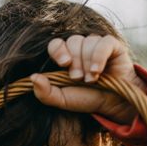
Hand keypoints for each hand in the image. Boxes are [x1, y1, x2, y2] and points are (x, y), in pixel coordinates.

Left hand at [31, 35, 146, 124]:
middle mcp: (80, 49)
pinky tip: (97, 71)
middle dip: (75, 62)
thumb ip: (45, 92)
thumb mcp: (63, 100)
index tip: (64, 64)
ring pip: (87, 41)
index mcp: (66, 58)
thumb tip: (32, 78)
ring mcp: (96, 46)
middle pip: (72, 41)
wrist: (113, 104)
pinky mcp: (112, 46)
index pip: (56, 44)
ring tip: (92, 80)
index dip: (58, 51)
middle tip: (79, 79)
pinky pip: (103, 42)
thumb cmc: (88, 99)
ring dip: (88, 63)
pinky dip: (98, 57)